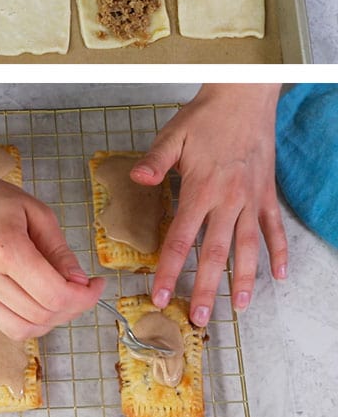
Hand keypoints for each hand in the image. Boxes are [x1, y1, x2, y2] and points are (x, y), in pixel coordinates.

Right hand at [0, 166, 103, 339]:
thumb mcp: (36, 213)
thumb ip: (60, 251)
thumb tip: (80, 283)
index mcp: (5, 249)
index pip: (55, 294)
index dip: (85, 296)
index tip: (96, 284)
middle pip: (42, 315)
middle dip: (74, 307)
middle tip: (83, 289)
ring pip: (24, 329)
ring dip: (51, 320)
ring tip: (61, 297)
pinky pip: (6, 325)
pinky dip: (29, 321)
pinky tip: (38, 300)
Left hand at [132, 84, 286, 325]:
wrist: (243, 98)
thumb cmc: (204, 117)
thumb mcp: (172, 135)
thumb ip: (155, 161)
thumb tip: (137, 179)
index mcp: (200, 190)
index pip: (180, 240)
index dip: (170, 271)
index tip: (161, 295)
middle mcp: (228, 201)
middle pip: (215, 253)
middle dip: (206, 288)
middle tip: (199, 317)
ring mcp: (251, 200)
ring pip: (248, 248)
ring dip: (243, 280)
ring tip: (239, 308)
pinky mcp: (267, 194)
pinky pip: (275, 229)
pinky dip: (279, 252)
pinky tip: (279, 275)